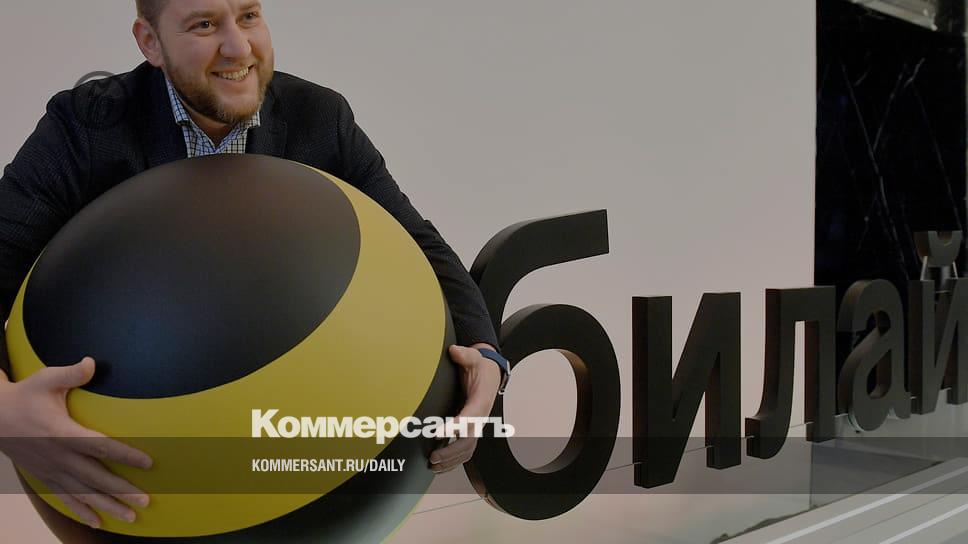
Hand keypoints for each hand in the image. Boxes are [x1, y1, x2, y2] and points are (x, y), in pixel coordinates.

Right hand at [0, 357, 152, 528]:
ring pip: (83, 493)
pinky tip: (98, 522)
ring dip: (108, 506)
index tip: (148, 463)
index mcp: (62, 432)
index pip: (100, 446)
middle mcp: (59, 456)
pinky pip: (65, 498)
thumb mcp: (46, 379)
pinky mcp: (45, 477)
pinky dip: (82, 511)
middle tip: (146, 502)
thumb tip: (92, 363)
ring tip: (131, 517)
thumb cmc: (26, 395)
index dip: (126, 455)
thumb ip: (71, 374)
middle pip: (96, 477)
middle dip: (122, 491)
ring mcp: (51, 470)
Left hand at [429, 344, 501, 473]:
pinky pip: (464, 450)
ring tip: (432, 465)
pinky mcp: (470, 430)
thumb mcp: (474, 358)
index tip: (438, 432)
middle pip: (469, 440)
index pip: (469, 417)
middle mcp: (480, 417)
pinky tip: (439, 466)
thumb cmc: (480, 368)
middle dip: (450, 451)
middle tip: (432, 457)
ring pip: (467, 450)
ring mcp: (476, 425)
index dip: (455, 426)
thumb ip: (465, 355)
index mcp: (480, 401)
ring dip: (451, 461)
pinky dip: (453, 461)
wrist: (490, 373)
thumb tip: (454, 351)